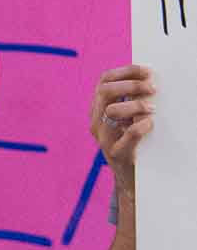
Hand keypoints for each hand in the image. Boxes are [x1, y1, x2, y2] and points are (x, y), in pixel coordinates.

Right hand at [91, 63, 154, 193]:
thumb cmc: (134, 143)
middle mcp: (96, 122)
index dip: (125, 72)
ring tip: (153, 109)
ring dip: (136, 105)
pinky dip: (142, 126)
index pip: (104, 81)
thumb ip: (130, 101)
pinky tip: (151, 124)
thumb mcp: (127, 119)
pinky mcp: (116, 153)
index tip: (147, 71)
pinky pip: (128, 134)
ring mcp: (103, 138)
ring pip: (112, 111)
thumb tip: (149, 79)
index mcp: (97, 109)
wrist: (130, 178)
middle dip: (131, 85)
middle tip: (152, 88)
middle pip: (105, 91)